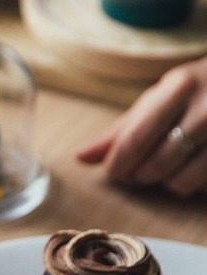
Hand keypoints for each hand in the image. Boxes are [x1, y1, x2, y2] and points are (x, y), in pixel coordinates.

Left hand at [77, 57, 206, 195]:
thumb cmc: (194, 91)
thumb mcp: (158, 99)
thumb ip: (120, 130)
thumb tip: (80, 158)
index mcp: (179, 88)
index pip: (137, 137)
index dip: (119, 162)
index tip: (112, 173)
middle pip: (159, 162)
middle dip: (140, 175)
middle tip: (137, 172)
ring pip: (184, 180)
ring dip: (166, 183)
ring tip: (164, 169)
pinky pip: (206, 186)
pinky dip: (192, 185)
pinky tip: (190, 169)